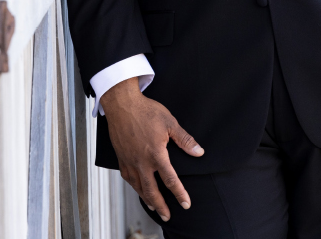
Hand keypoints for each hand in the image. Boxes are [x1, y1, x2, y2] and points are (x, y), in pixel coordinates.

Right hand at [100, 77, 203, 219]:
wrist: (122, 104)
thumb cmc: (146, 111)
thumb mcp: (170, 122)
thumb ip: (184, 140)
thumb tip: (199, 152)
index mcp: (156, 154)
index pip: (171, 180)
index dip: (180, 194)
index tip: (186, 204)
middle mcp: (142, 162)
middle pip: (152, 191)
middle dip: (161, 206)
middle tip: (167, 216)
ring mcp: (130, 162)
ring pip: (139, 188)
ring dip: (147, 199)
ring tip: (154, 207)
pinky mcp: (121, 159)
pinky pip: (128, 179)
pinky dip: (135, 187)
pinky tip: (138, 188)